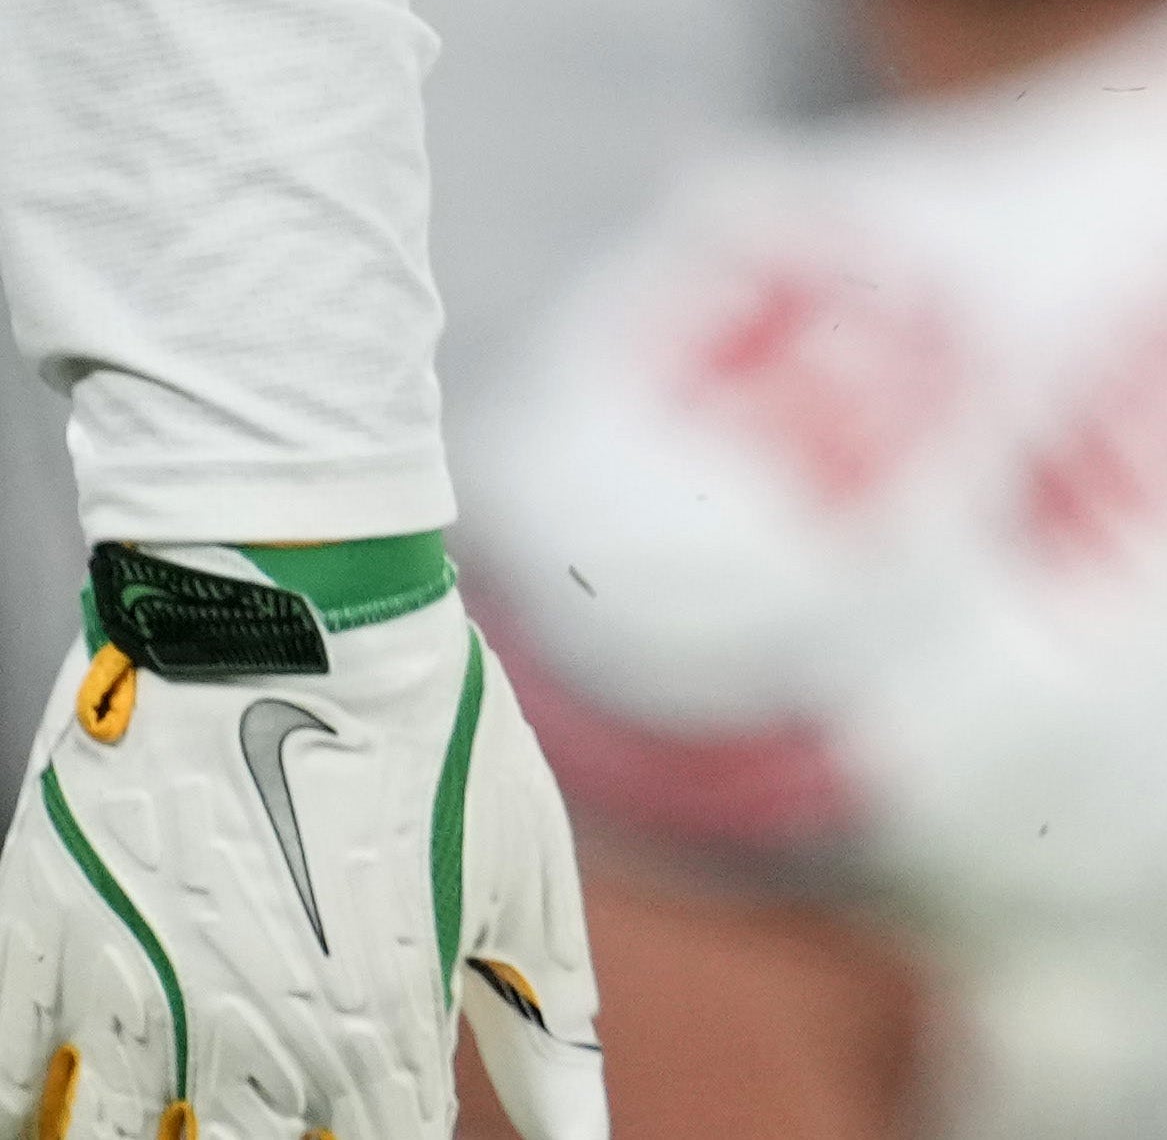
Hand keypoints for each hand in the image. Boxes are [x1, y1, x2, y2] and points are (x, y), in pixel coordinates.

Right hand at [0, 547, 601, 1139]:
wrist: (286, 603)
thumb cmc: (426, 726)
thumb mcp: (522, 870)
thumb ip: (547, 1022)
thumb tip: (585, 1137)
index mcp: (372, 1033)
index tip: (382, 1116)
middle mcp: (243, 1043)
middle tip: (283, 1098)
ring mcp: (123, 999)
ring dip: (146, 1137)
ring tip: (188, 1100)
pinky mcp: (34, 946)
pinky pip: (9, 1084)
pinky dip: (35, 1103)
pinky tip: (70, 1097)